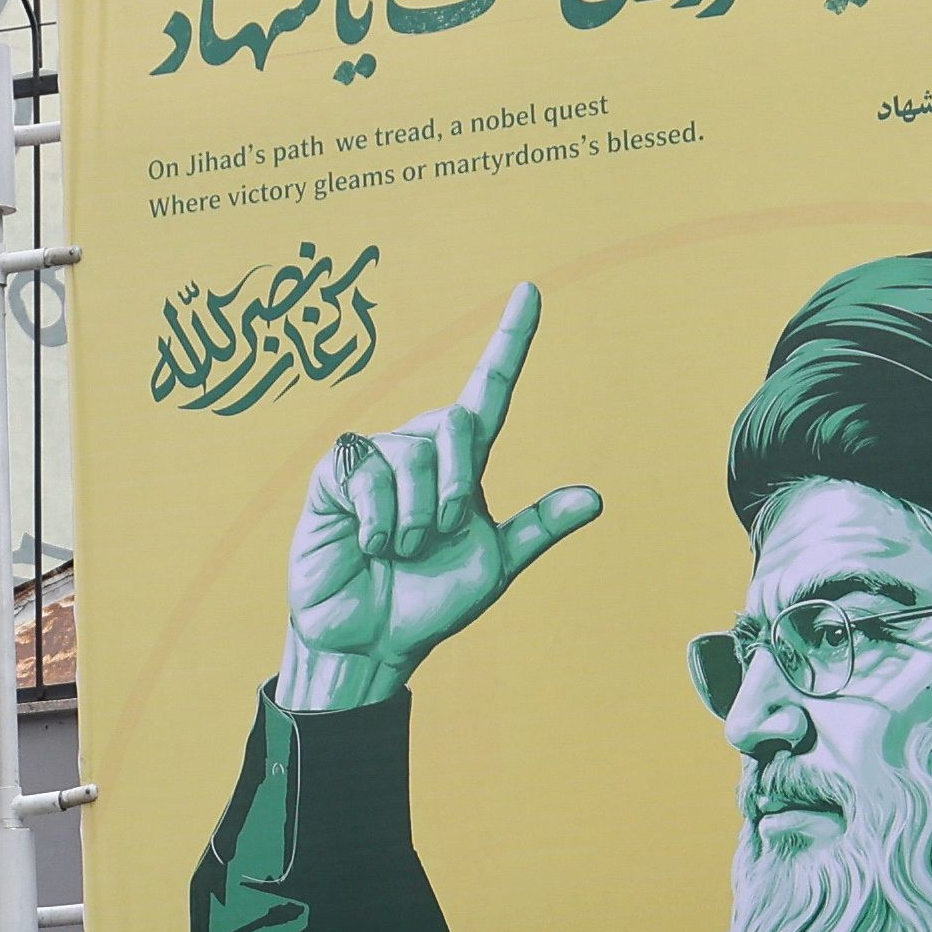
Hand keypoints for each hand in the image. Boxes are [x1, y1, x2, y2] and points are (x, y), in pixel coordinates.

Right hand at [277, 284, 600, 710]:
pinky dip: (378, 522)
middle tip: (438, 537)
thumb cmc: (429, 603)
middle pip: (457, 423)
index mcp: (462, 463)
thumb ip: (537, 528)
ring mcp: (377, 457)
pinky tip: (367, 544)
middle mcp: (421, 448)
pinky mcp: (337, 475)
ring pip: (415, 456)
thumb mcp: (493, 566)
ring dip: (416, 519)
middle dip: (457, 488)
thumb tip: (594, 498)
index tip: (530, 292)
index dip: (510, 340)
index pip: (490, 390)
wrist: (370, 639)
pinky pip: (371, 477)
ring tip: (399, 550)